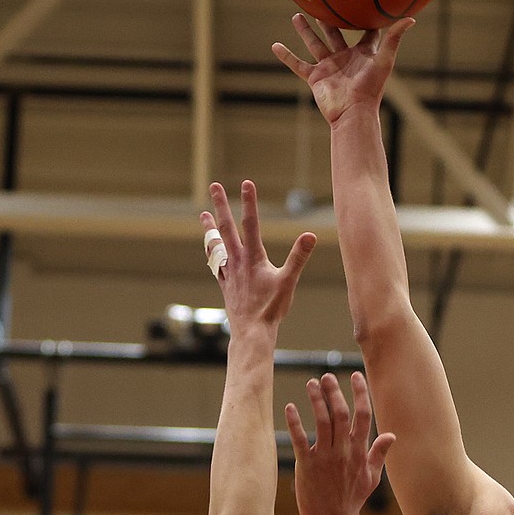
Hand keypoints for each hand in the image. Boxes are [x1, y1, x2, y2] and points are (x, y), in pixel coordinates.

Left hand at [200, 178, 314, 325]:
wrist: (252, 332)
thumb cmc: (271, 308)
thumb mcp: (289, 281)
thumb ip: (298, 257)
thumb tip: (310, 236)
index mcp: (253, 258)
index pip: (251, 224)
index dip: (250, 202)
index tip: (246, 183)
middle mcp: (238, 261)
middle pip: (227, 228)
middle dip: (221, 206)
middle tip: (214, 186)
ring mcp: (229, 273)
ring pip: (217, 245)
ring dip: (210, 228)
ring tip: (203, 214)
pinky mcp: (226, 285)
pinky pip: (216, 265)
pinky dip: (212, 254)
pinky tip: (210, 250)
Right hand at [272, 14, 413, 125]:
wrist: (353, 113)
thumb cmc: (371, 89)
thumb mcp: (384, 60)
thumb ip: (394, 38)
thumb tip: (411, 18)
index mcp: (362, 54)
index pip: (366, 32)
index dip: (366, 19)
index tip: (362, 0)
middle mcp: (345, 58)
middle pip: (336, 33)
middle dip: (329, 19)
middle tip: (322, 2)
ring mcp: (329, 67)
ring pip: (314, 44)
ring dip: (305, 30)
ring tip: (297, 14)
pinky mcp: (316, 77)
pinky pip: (297, 65)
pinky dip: (286, 56)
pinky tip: (275, 45)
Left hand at [286, 371, 394, 514]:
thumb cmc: (352, 500)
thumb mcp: (371, 478)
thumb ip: (379, 454)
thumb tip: (392, 435)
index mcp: (359, 452)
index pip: (363, 416)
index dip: (360, 394)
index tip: (355, 376)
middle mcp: (344, 451)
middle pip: (341, 413)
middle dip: (334, 392)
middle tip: (326, 376)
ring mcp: (325, 458)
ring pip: (322, 421)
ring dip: (316, 400)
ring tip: (311, 384)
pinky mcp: (307, 466)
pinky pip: (300, 440)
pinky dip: (295, 423)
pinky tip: (290, 407)